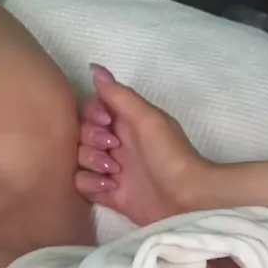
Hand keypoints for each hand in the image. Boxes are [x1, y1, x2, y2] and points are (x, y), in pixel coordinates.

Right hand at [75, 64, 214, 225]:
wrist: (188, 200)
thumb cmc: (171, 156)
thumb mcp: (148, 120)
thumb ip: (119, 95)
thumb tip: (94, 68)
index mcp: (127, 122)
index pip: (91, 109)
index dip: (91, 114)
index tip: (107, 122)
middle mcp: (117, 143)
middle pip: (81, 133)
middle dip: (90, 140)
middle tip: (113, 151)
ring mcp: (112, 170)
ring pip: (79, 158)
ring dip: (91, 162)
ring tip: (114, 173)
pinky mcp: (110, 195)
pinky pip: (82, 184)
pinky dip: (91, 184)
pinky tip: (110, 188)